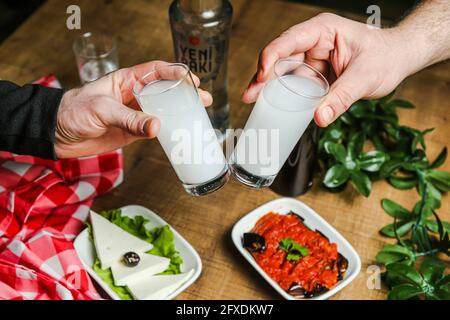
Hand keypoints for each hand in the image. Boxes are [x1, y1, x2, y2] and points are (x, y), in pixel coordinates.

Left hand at [55, 61, 211, 157]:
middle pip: (165, 91)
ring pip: (163, 111)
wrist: (57, 134)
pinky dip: (168, 132)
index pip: (156, 71)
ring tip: (199, 116)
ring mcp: (135, 114)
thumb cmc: (74, 112)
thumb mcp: (102, 110)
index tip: (191, 81)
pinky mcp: (133, 132)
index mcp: (126, 81)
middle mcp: (134, 95)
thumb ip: (130, 119)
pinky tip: (181, 134)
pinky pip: (155, 130)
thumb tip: (156, 127)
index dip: (175, 73)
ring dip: (181, 113)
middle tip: (204, 100)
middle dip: (185, 94)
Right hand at [242, 13, 418, 126]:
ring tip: (255, 103)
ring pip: (285, 72)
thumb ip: (342, 97)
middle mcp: (313, 42)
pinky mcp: (315, 74)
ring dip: (270, 88)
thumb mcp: (366, 77)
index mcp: (323, 30)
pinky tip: (273, 106)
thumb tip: (320, 118)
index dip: (271, 57)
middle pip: (281, 58)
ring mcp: (313, 58)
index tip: (262, 78)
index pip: (289, 40)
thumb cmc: (386, 57)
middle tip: (251, 96)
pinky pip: (296, 84)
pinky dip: (285, 96)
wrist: (399, 60)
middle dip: (264, 77)